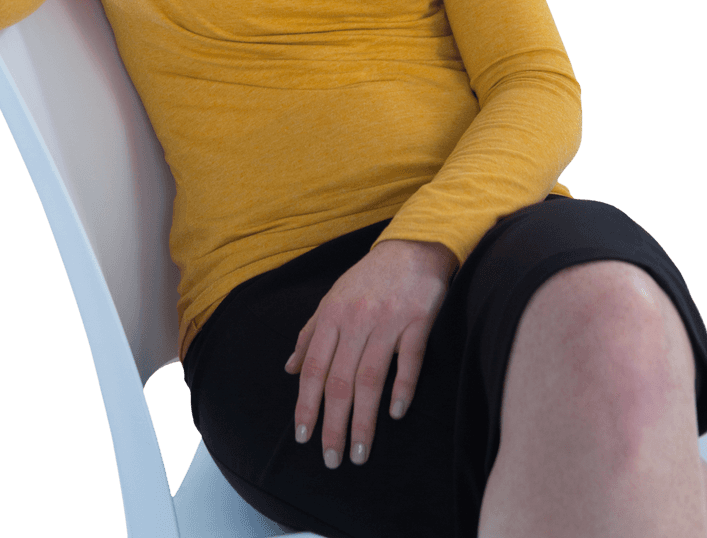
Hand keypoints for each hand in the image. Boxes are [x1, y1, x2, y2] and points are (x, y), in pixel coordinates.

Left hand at [284, 237, 456, 468]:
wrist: (411, 248)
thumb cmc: (368, 278)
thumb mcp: (332, 299)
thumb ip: (310, 334)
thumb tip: (289, 369)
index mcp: (332, 316)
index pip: (313, 369)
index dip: (306, 404)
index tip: (303, 436)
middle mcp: (356, 321)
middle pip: (340, 381)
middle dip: (333, 424)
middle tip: (331, 459)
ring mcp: (388, 321)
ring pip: (371, 378)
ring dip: (364, 420)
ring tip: (360, 452)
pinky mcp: (418, 321)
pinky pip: (409, 359)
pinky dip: (402, 387)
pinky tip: (395, 414)